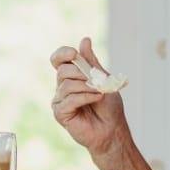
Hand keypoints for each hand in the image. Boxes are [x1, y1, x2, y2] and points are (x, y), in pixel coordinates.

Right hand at [50, 37, 127, 156]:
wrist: (112, 129)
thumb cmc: (108, 106)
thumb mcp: (103, 78)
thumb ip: (91, 61)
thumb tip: (84, 40)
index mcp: (70, 77)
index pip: (58, 60)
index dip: (62, 54)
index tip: (73, 53)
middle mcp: (62, 88)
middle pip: (62, 70)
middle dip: (82, 72)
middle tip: (96, 80)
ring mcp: (59, 101)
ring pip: (66, 85)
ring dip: (87, 86)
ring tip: (100, 92)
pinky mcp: (60, 114)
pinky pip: (69, 99)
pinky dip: (85, 97)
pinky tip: (96, 99)